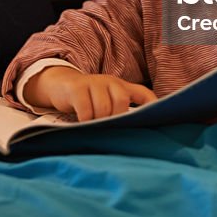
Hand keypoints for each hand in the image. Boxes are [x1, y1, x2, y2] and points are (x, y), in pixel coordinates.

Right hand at [24, 66, 156, 121]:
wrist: (60, 85)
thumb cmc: (88, 99)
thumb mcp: (106, 101)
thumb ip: (119, 112)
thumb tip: (135, 134)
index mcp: (121, 86)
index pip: (143, 93)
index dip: (152, 105)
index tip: (156, 119)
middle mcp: (110, 81)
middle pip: (121, 101)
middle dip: (115, 118)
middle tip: (107, 127)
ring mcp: (93, 83)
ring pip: (104, 107)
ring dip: (99, 121)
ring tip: (93, 126)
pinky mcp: (77, 88)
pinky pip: (85, 108)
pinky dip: (85, 120)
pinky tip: (82, 122)